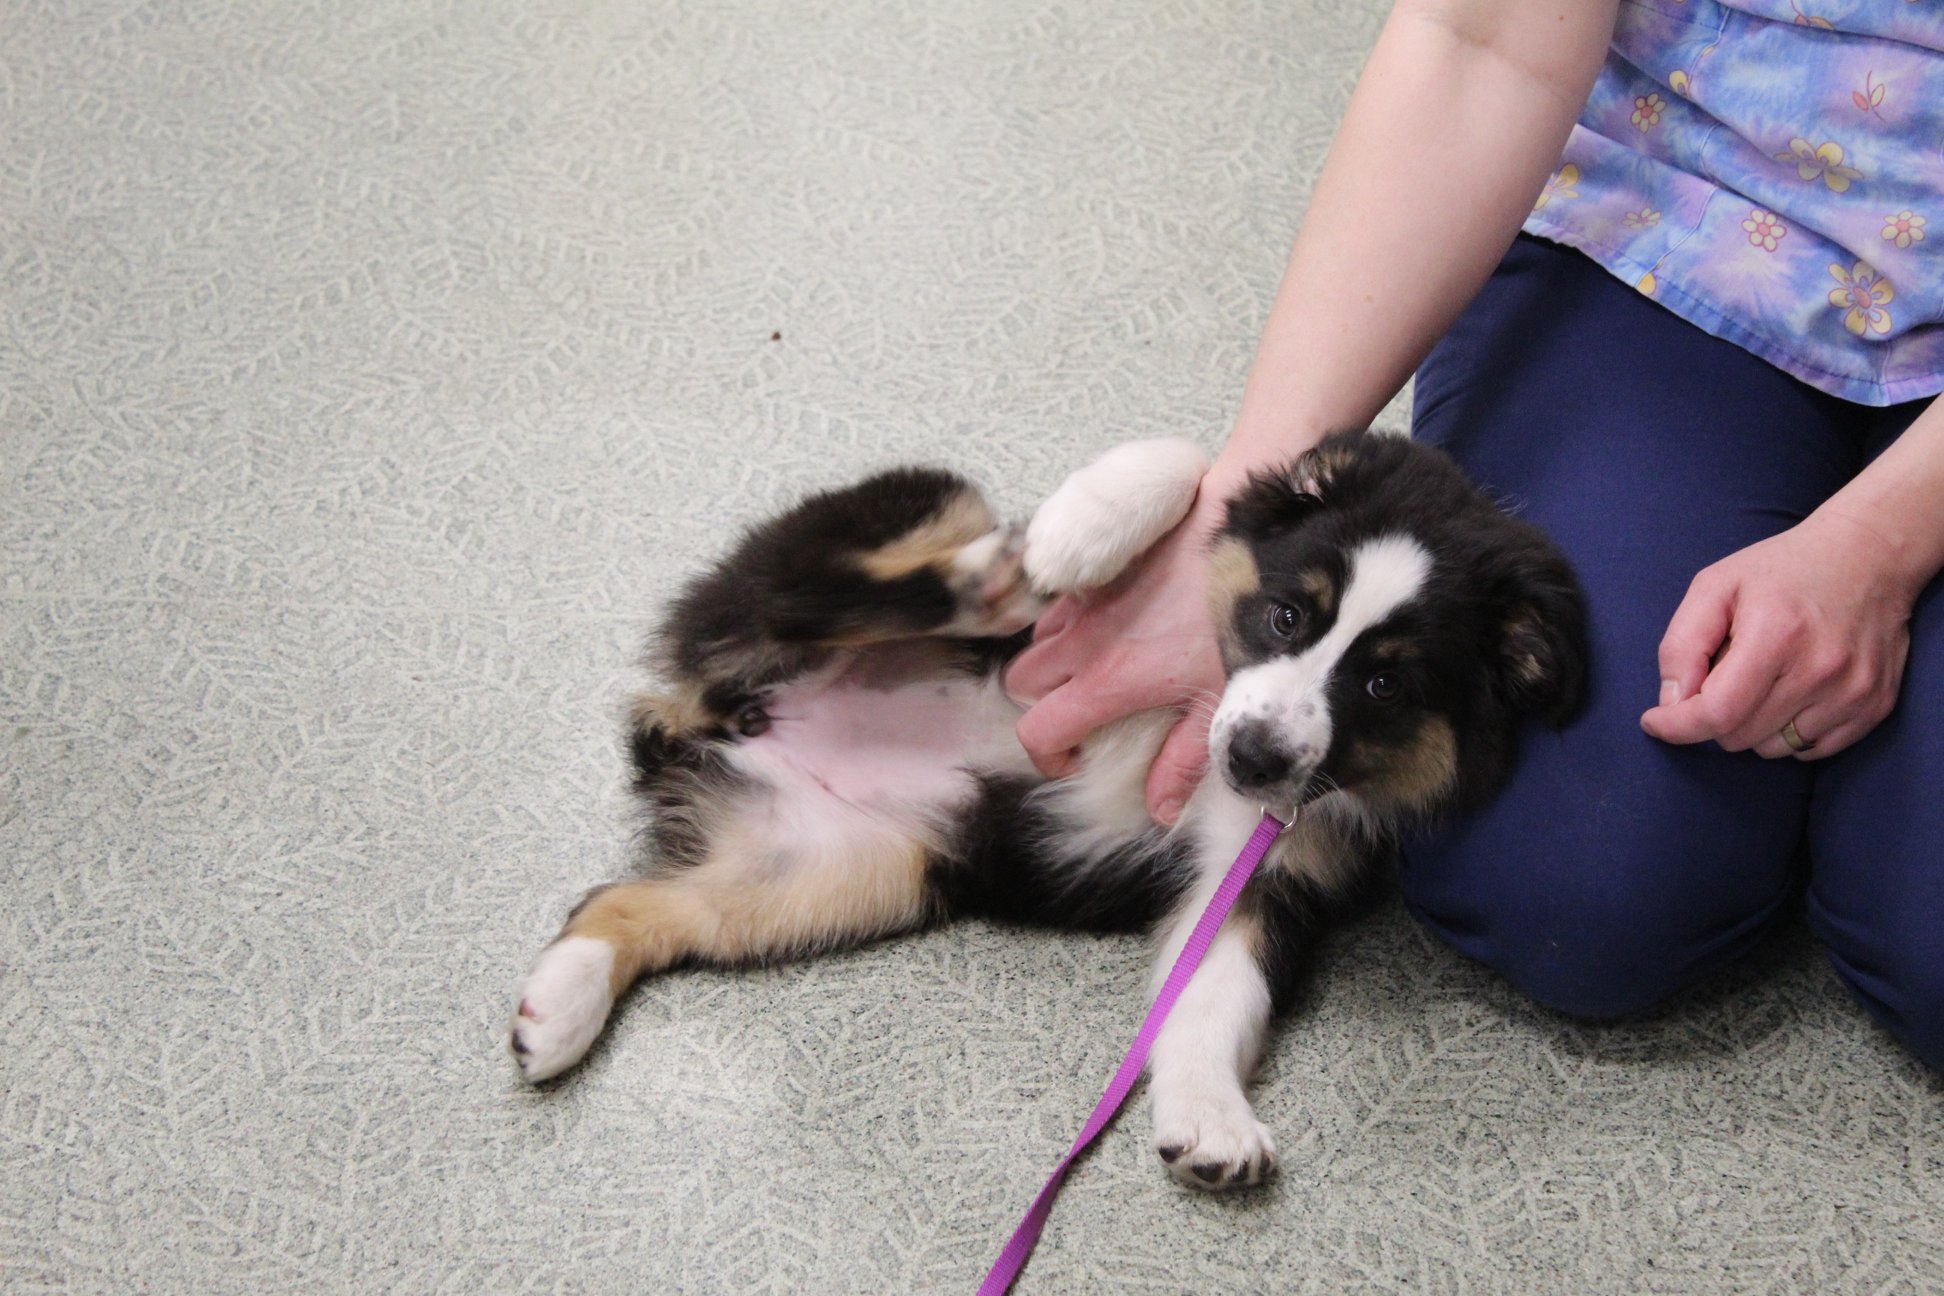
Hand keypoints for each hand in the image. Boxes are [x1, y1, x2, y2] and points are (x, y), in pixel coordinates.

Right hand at [1005, 502, 1227, 824]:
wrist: (1244, 534)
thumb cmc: (1239, 622)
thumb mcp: (1220, 703)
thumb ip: (1183, 762)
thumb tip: (1159, 809)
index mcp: (1108, 682)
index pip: (1036, 731)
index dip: (1047, 757)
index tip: (1079, 761)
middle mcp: (1083, 640)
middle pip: (1019, 683)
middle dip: (1039, 706)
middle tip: (1082, 716)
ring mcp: (1085, 600)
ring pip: (1036, 639)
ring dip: (1052, 662)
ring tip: (1093, 671)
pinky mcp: (1099, 568)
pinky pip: (1061, 602)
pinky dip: (1069, 623)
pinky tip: (1111, 627)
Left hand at [1639, 513, 1918, 759]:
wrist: (1870, 555)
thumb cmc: (1782, 569)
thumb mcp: (1714, 586)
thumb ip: (1682, 646)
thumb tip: (1671, 704)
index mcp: (1777, 635)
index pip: (1717, 713)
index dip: (1678, 726)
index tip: (1655, 721)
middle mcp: (1821, 670)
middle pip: (1739, 736)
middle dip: (1714, 715)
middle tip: (1723, 673)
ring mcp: (1854, 692)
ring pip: (1772, 749)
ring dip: (1751, 725)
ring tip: (1763, 677)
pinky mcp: (1875, 706)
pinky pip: (1810, 751)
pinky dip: (1788, 732)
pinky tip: (1791, 693)